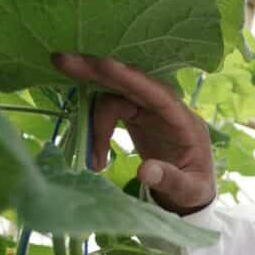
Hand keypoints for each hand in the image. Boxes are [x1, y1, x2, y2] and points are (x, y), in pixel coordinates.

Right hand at [50, 53, 215, 214]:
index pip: (158, 93)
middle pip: (131, 83)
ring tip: (95, 162)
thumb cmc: (194, 192)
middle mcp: (168, 109)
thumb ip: (171, 181)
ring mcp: (151, 110)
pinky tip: (96, 154)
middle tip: (60, 61)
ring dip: (95, 123)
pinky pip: (111, 108)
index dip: (130, 78)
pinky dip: (97, 127)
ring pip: (115, 97)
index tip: (102, 65)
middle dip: (97, 72)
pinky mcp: (138, 115)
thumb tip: (144, 171)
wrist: (190, 194)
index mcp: (185, 122)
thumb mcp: (189, 192)